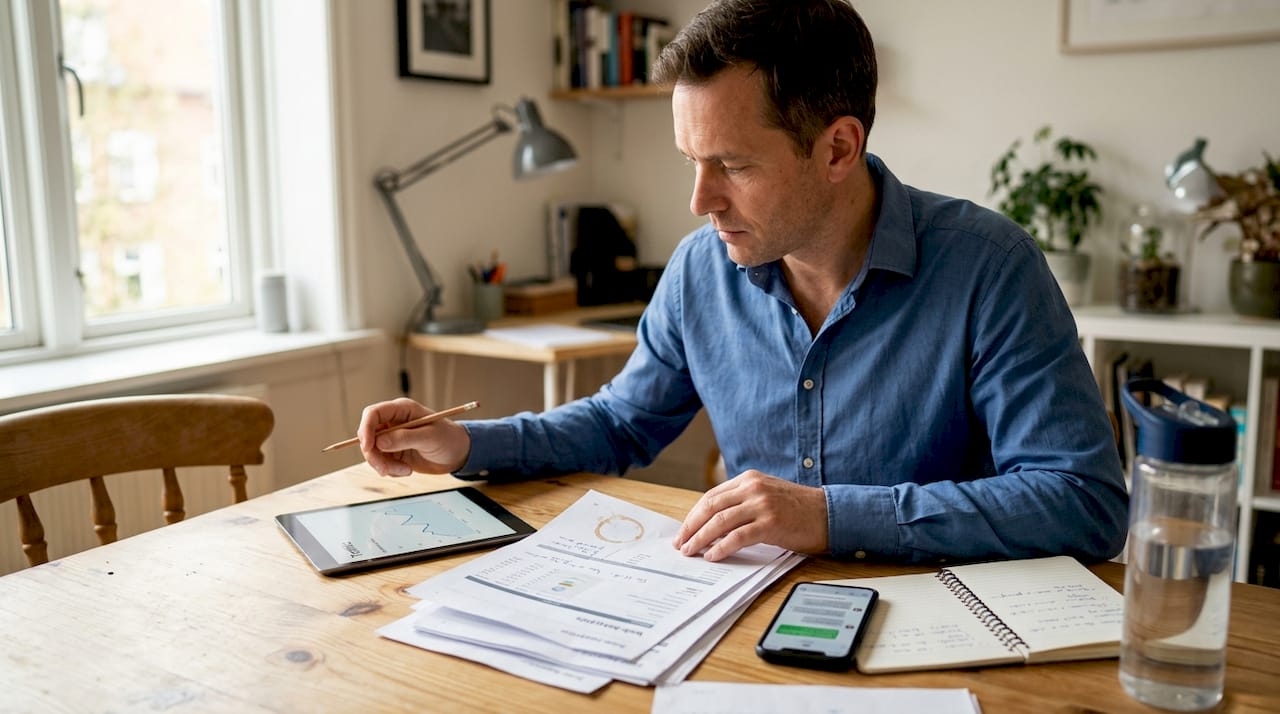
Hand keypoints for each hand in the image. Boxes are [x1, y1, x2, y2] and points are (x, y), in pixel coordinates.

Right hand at [357, 398, 470, 476]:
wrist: (458, 454)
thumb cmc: (448, 439)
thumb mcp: (429, 437)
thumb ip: (405, 438)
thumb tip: (379, 442)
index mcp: (402, 410)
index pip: (373, 413)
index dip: (365, 428)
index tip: (368, 446)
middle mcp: (393, 422)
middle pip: (367, 435)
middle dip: (374, 454)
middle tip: (386, 469)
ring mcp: (392, 438)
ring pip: (372, 452)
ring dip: (384, 465)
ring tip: (405, 471)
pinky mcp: (393, 453)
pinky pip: (381, 462)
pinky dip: (390, 470)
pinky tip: (406, 470)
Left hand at [673, 470, 828, 560]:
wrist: (830, 513)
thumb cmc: (798, 508)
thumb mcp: (767, 495)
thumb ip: (743, 502)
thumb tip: (713, 524)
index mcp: (749, 479)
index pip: (712, 496)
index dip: (694, 515)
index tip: (684, 531)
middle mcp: (753, 488)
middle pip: (711, 507)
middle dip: (691, 527)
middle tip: (680, 544)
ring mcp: (762, 505)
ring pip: (720, 522)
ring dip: (701, 538)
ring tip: (691, 552)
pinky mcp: (771, 523)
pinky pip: (738, 536)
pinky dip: (722, 547)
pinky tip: (713, 556)